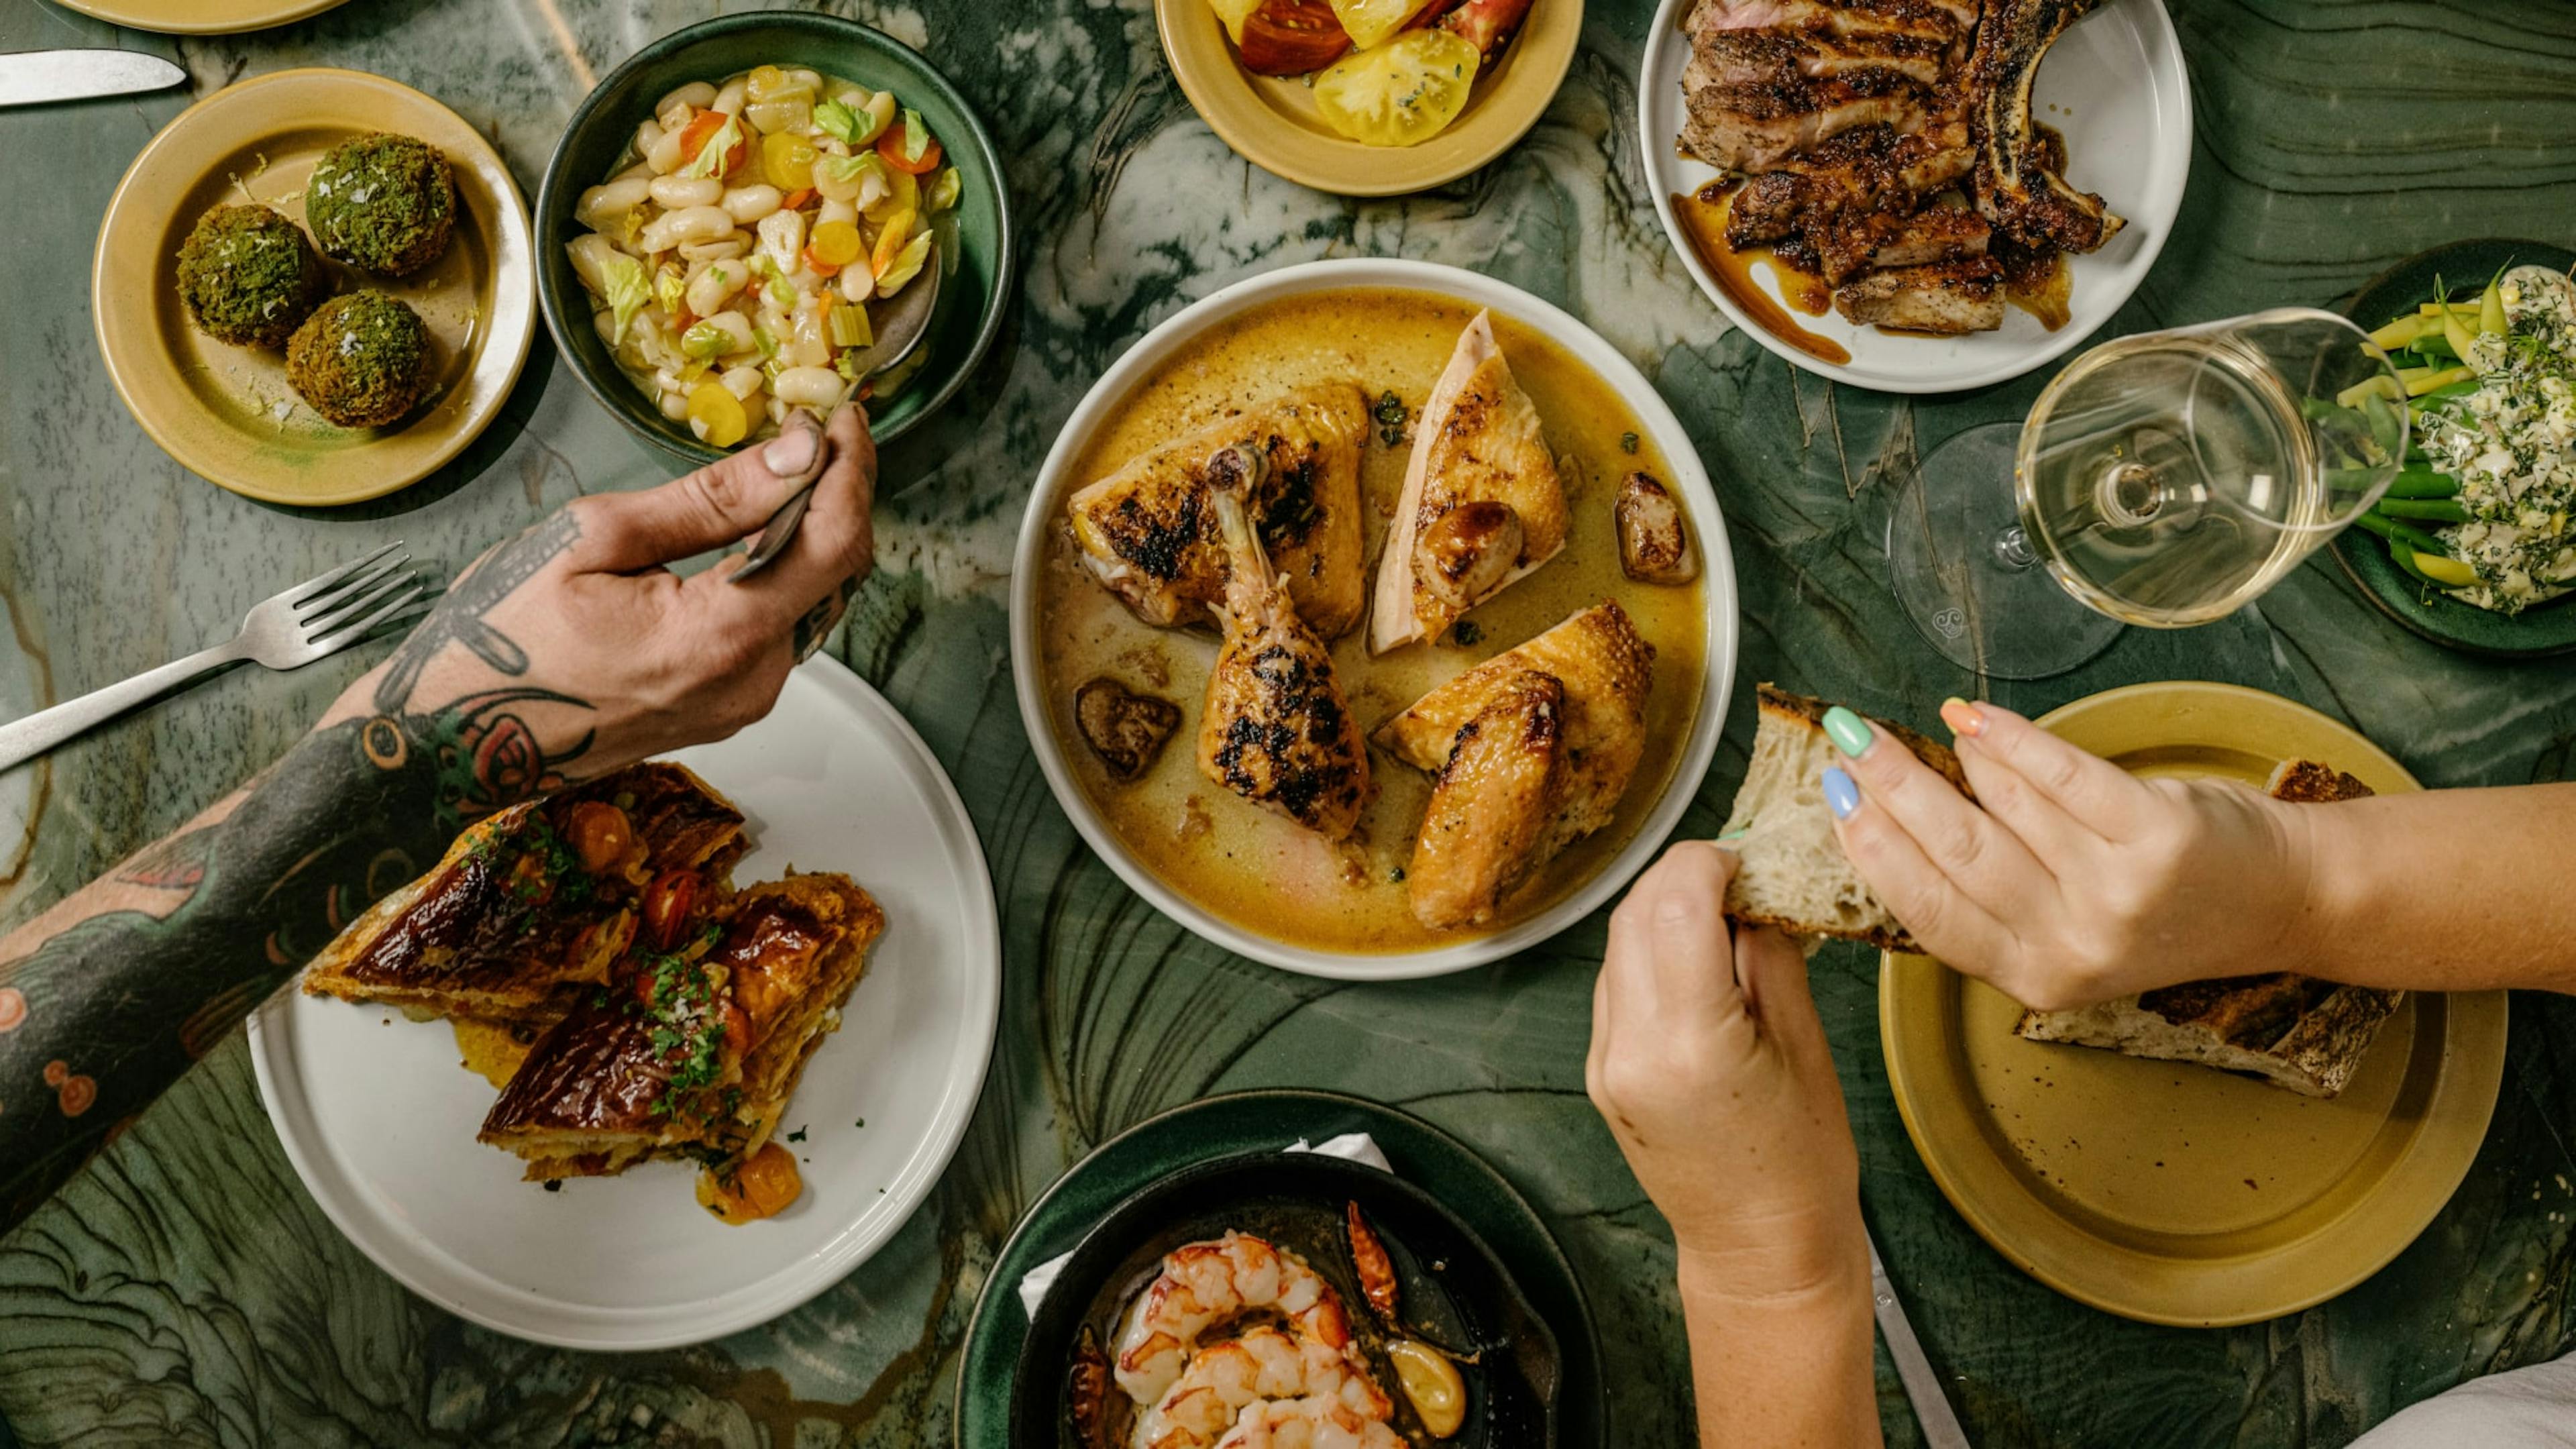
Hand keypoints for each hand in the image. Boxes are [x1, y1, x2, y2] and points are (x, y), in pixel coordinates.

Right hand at [322, 404, 876, 795]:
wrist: (454, 739)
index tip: (844, 417)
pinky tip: (754, 533)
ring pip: (812, 602)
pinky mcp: (726, 710)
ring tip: (785, 470)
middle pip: (835, 575)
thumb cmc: (503, 637)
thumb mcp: (597, 539)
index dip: (851, 471)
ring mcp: (742, 703)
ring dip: (810, 534)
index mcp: (721, 637)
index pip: (833, 544)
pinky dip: (780, 574)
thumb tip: (795, 455)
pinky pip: (779, 630)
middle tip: (815, 431)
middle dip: (837, 496)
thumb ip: (710, 500)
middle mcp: (751, 681)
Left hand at [1587, 841, 1863, 1299]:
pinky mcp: (1601, 1072)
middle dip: (1684, 879)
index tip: (1744, 858)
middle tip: (1739, 879)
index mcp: (1688, 1042)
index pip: (1675, 905)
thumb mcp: (1805, 1048)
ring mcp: (1606, 1063)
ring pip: (1619, 945)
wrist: (1761, 1251)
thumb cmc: (1801, 1166)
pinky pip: (1616, 986)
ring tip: (1725, 920)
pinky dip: (1651, 955)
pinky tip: (1699, 964)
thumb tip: (1754, 890)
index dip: (1708, 863)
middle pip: (1636, 915)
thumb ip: (1769, 956)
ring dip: (1664, 913)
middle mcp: (1630, 1049)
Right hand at [1824, 697, 2312, 1009]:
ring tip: (1920, 727)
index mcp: (2036, 977)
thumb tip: (1890, 818)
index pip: (1928, 911)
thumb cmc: (2162, 909)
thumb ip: (1991, 896)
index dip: (1873, 848)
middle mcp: (2073, 947)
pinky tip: (1975, 716)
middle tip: (1851, 740)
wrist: (2282, 901)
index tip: (1834, 795)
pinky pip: (2064, 775)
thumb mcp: (2066, 931)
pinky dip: (2012, 738)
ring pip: (2004, 809)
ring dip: (1952, 758)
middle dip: (1891, 789)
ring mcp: (2118, 895)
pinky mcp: (2158, 839)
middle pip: (1955, 855)